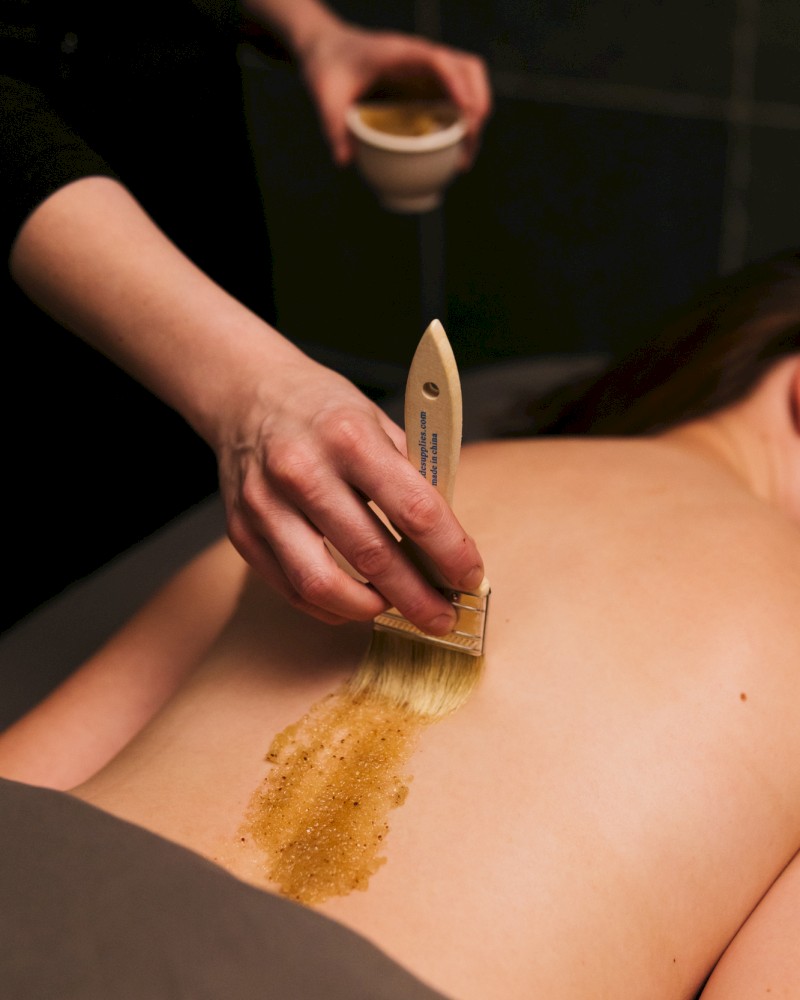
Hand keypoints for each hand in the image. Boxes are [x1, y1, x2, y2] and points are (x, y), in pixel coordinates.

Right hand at [217, 357, 484, 631]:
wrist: (247, 393)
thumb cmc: (323, 410)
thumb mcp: (377, 422)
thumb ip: (411, 478)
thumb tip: (446, 544)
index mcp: (350, 436)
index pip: (414, 509)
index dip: (450, 552)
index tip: (468, 578)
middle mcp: (302, 470)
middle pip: (372, 556)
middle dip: (417, 598)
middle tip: (442, 619)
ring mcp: (265, 504)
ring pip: (323, 585)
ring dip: (369, 609)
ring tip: (393, 608)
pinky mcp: (241, 531)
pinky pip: (291, 589)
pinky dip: (330, 606)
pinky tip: (354, 601)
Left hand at [297, 20, 491, 167]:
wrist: (328, 50)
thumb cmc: (329, 67)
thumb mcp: (325, 96)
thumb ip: (333, 126)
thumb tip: (344, 161)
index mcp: (398, 53)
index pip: (437, 60)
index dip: (457, 85)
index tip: (467, 114)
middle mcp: (420, 57)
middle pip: (468, 68)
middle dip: (478, 104)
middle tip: (469, 144)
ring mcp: (428, 69)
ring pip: (469, 81)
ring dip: (476, 114)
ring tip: (465, 155)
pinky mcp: (428, 82)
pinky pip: (458, 95)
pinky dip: (464, 120)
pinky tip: (456, 149)